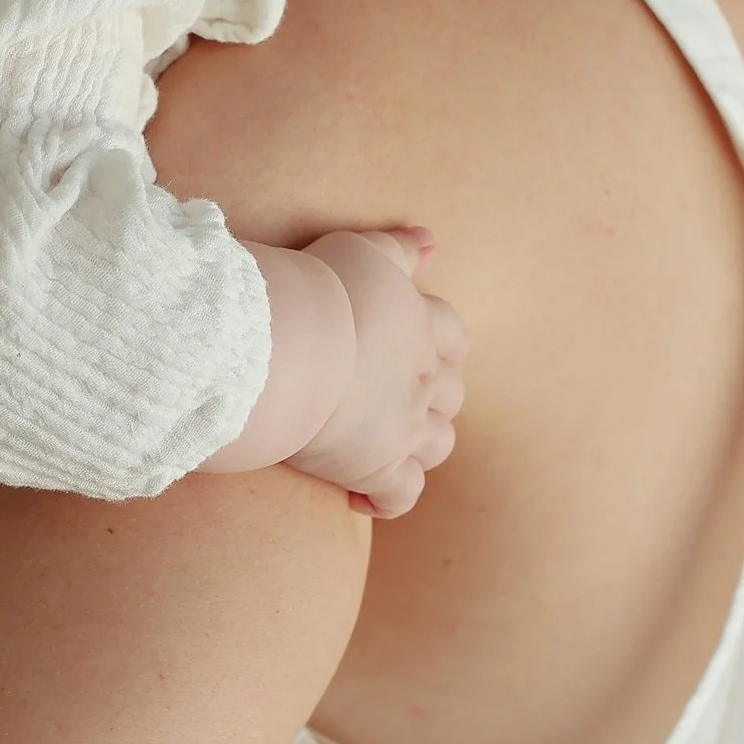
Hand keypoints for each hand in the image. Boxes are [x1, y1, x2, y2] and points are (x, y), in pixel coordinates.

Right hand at [288, 228, 466, 520]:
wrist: (291, 345)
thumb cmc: (318, 290)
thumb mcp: (361, 251)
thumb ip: (398, 247)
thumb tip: (432, 242)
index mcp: (422, 327)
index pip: (451, 337)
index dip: (439, 347)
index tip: (417, 351)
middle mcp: (423, 380)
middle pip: (451, 396)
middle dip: (432, 400)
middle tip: (394, 400)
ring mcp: (406, 427)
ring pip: (437, 446)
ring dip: (419, 447)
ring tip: (385, 446)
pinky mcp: (377, 468)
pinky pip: (400, 496)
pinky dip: (389, 500)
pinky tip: (363, 499)